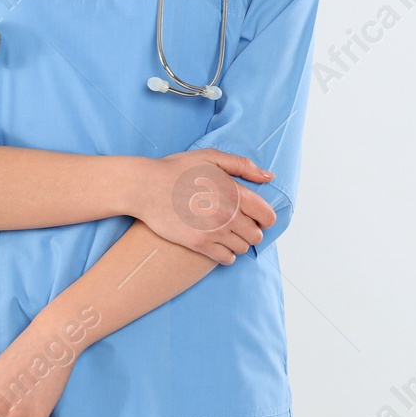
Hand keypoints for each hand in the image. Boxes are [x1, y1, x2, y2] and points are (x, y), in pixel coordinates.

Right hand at [132, 149, 276, 264]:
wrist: (146, 187)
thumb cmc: (177, 169)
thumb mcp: (211, 157)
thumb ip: (243, 166)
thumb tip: (269, 177)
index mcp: (235, 192)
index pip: (267, 216)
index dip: (264, 218)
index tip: (256, 217)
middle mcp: (228, 213)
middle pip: (256, 235)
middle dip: (251, 231)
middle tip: (240, 226)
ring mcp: (214, 231)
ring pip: (242, 248)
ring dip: (238, 243)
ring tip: (228, 235)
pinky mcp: (198, 244)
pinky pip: (226, 259)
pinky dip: (227, 255)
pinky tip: (219, 246)